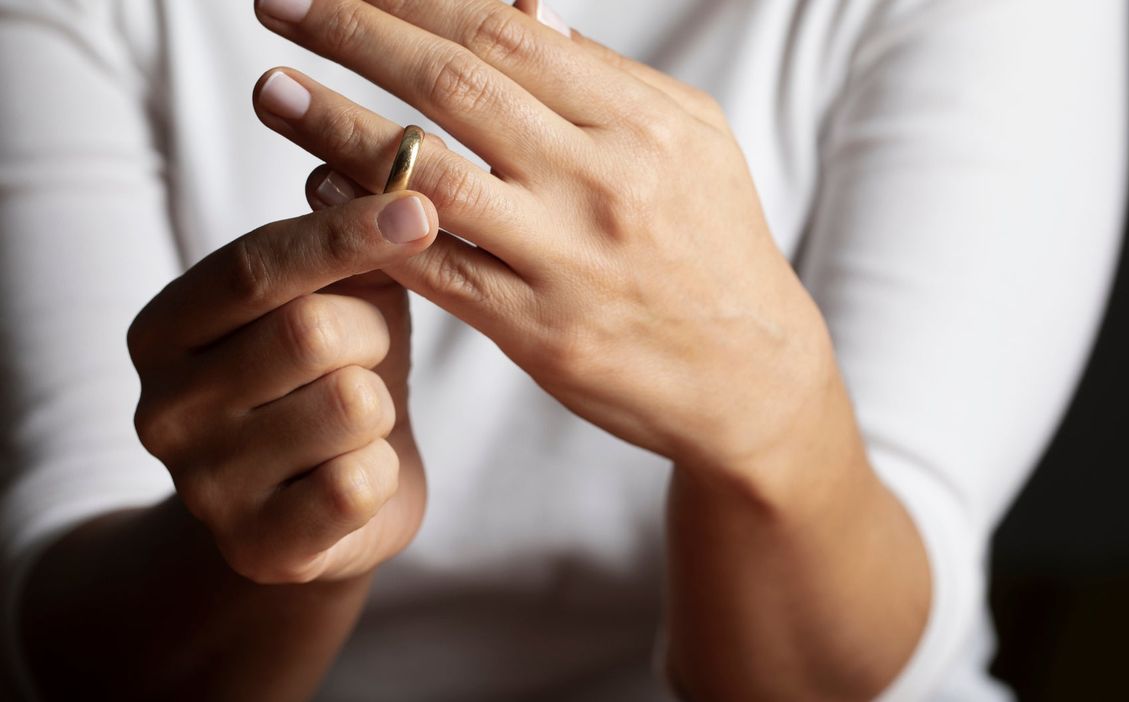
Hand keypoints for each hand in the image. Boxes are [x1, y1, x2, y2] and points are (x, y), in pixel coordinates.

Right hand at [128, 192, 439, 582]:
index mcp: (165, 330)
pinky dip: (382, 470)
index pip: (254, 267)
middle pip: (309, 331)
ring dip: (381, 405)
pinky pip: (361, 483)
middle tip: (368, 352)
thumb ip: (343, 241)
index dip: (343, 235)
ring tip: (358, 419)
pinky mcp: (259, 548)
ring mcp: (204, 486)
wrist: (324, 506)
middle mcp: (163, 408)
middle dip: (371, 334)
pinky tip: (357, 474)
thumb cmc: (332, 378)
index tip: (419, 208)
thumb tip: (377, 162)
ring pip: (349, 405)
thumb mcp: (334, 299)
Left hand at [253, 0, 836, 478]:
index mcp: (639, 122)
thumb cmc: (716, 245)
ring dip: (336, 127)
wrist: (749, 374)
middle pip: (455, 84)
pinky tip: (318, 192)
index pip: (505, 32)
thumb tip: (519, 12)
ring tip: (272, 90)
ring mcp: (566, 259)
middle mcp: (601, 181)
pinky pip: (432, 268)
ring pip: (428, 176)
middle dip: (355, 33)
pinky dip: (368, 225)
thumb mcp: (691, 140)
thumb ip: (603, 79)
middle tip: (278, 2)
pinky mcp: (537, 331)